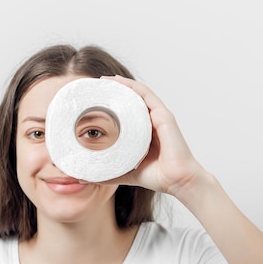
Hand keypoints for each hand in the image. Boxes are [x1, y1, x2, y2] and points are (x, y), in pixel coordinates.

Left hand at [97, 75, 205, 197]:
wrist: (178, 181)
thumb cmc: (158, 177)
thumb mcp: (126, 173)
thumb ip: (108, 173)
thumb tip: (84, 177)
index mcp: (144, 132)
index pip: (127, 112)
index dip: (112, 104)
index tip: (94, 101)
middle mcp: (152, 121)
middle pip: (131, 100)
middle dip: (114, 91)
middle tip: (95, 87)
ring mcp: (159, 117)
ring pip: (138, 94)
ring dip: (121, 84)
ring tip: (104, 81)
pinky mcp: (164, 116)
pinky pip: (147, 95)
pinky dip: (132, 87)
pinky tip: (118, 82)